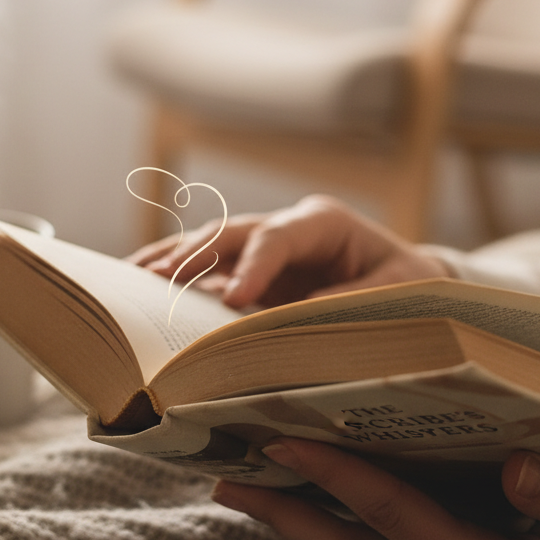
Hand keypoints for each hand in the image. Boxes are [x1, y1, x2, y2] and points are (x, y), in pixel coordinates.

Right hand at [129, 194, 449, 308]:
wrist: (409, 284)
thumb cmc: (408, 285)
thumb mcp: (396, 292)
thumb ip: (350, 301)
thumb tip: (302, 317)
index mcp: (324, 222)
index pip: (278, 236)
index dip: (254, 265)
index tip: (235, 299)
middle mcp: (287, 229)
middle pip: (232, 233)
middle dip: (193, 254)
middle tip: (156, 280)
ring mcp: (266, 250)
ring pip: (210, 246)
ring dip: (172, 261)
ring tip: (130, 280)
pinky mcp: (254, 274)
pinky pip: (209, 273)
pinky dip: (177, 280)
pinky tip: (142, 288)